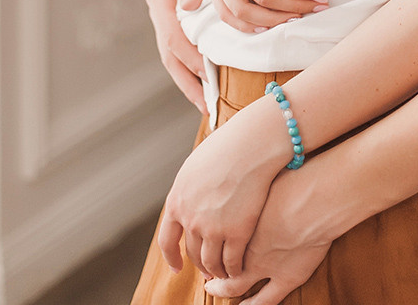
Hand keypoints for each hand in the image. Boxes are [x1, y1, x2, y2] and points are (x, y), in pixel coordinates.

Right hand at [146, 0, 206, 111]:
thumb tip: (188, 6)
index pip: (171, 36)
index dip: (190, 57)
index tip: (208, 73)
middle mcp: (163, 11)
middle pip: (170, 55)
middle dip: (188, 81)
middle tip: (208, 107)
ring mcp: (171, 18)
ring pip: (177, 58)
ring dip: (192, 82)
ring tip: (210, 107)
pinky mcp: (183, 20)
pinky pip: (188, 50)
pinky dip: (198, 68)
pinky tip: (213, 83)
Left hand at [158, 96, 290, 280]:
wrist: (251, 144)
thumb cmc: (227, 147)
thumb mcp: (194, 167)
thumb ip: (188, 190)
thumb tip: (187, 202)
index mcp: (177, 201)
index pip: (166, 240)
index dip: (171, 257)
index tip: (177, 267)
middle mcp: (191, 218)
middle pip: (193, 253)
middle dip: (200, 265)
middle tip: (209, 270)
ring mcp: (213, 227)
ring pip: (212, 262)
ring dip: (217, 270)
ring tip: (225, 272)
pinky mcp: (237, 232)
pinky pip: (232, 261)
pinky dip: (235, 269)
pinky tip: (239, 268)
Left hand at [203, 167, 332, 302]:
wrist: (315, 194)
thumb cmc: (292, 174)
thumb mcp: (255, 166)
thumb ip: (242, 172)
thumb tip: (235, 159)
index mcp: (228, 219)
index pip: (203, 232)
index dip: (197, 239)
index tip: (196, 238)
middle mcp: (241, 246)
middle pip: (210, 261)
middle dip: (206, 266)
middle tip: (203, 269)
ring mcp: (260, 265)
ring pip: (232, 285)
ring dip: (222, 286)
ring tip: (217, 286)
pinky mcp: (285, 277)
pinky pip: (262, 301)